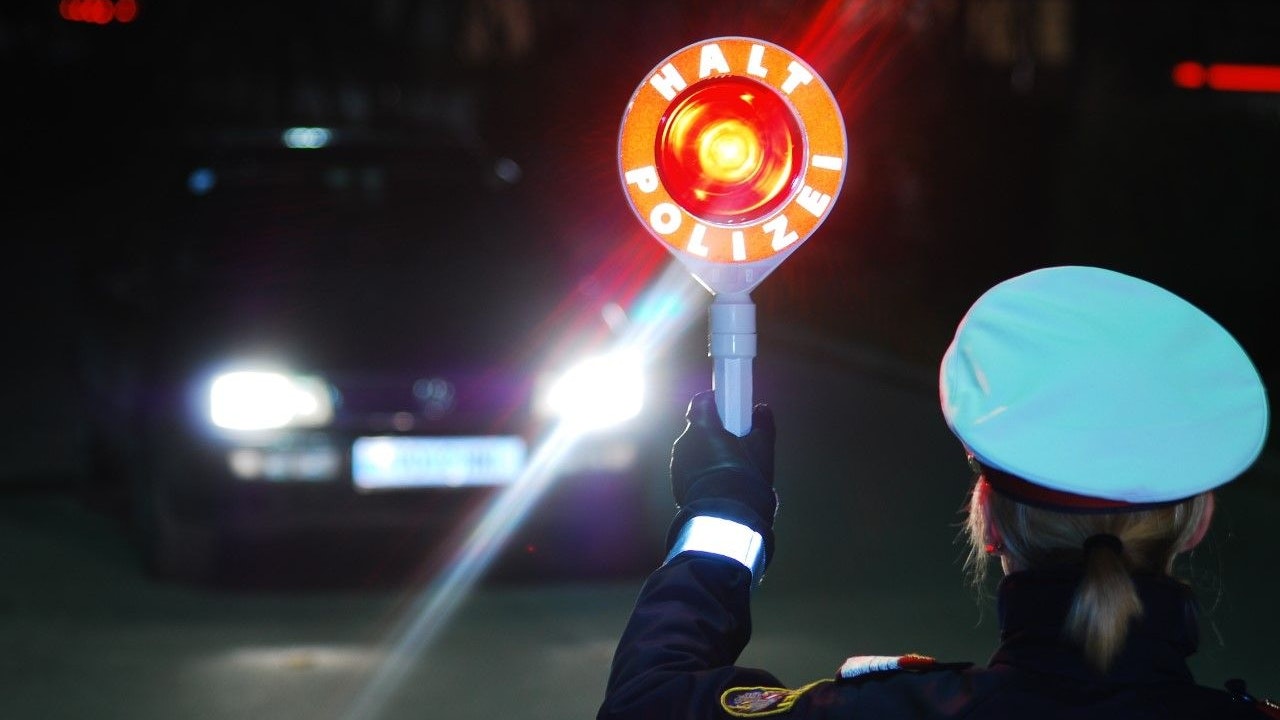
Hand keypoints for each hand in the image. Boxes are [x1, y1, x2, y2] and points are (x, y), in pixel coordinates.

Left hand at [670, 390, 777, 527]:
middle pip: (699, 428)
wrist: (726, 518)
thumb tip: (762, 409)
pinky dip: (703, 473)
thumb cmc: (745, 478)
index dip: (715, 402)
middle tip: (737, 442)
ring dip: (709, 454)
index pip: (702, 402)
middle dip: (715, 432)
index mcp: (702, 427)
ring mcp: (678, 465)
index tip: (729, 408)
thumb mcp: (762, 449)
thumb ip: (762, 424)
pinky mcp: (677, 485)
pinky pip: (690, 471)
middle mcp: (684, 442)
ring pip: (694, 451)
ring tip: (731, 470)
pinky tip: (721, 485)